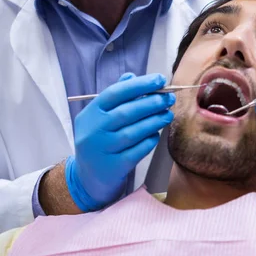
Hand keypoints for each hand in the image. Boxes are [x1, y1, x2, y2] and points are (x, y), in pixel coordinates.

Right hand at [65, 73, 174, 211]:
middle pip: (126, 112)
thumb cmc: (98, 140)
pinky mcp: (114, 167)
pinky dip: (149, 140)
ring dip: (154, 121)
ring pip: (133, 132)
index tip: (160, 79)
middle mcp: (93, 131)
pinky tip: (156, 134)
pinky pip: (137, 151)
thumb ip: (115, 96)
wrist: (87, 178)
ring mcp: (102, 150)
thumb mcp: (99, 117)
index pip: (115, 93)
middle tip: (169, 98)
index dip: (139, 85)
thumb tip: (132, 76)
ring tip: (167, 114)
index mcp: (90, 114)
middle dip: (151, 103)